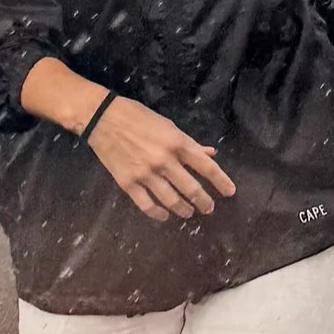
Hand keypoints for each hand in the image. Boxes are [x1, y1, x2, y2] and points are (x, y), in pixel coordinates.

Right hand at [85, 95, 236, 220]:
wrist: (102, 118)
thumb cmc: (138, 117)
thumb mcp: (169, 125)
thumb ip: (190, 143)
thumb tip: (210, 154)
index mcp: (178, 143)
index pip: (206, 167)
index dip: (221, 181)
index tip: (230, 192)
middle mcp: (165, 160)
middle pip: (192, 188)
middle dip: (204, 202)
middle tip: (209, 208)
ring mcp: (146, 174)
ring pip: (172, 200)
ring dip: (184, 210)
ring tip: (189, 213)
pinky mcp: (128, 183)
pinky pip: (147, 205)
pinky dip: (159, 214)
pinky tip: (165, 216)